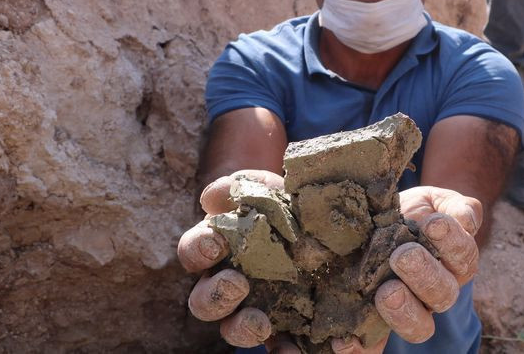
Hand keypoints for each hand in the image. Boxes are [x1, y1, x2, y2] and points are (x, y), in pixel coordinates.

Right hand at [177, 170, 284, 347]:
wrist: (330, 223)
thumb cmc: (289, 202)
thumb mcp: (272, 188)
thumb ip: (246, 186)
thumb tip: (213, 197)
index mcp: (219, 246)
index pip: (193, 251)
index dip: (198, 249)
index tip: (215, 243)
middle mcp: (229, 282)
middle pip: (202, 301)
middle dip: (214, 295)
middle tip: (238, 283)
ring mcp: (255, 308)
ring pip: (232, 329)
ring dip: (240, 328)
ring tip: (261, 323)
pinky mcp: (286, 328)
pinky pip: (278, 348)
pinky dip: (283, 352)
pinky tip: (293, 350)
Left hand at [373, 186, 480, 343]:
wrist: (378, 222)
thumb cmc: (413, 211)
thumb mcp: (434, 200)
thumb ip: (455, 206)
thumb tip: (467, 219)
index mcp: (454, 261)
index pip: (463, 255)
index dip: (451, 242)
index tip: (432, 223)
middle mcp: (436, 291)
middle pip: (443, 294)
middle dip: (424, 276)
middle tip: (403, 256)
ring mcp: (409, 310)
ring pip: (419, 326)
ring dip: (403, 313)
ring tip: (386, 292)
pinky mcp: (377, 326)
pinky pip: (374, 347)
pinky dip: (359, 349)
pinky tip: (342, 339)